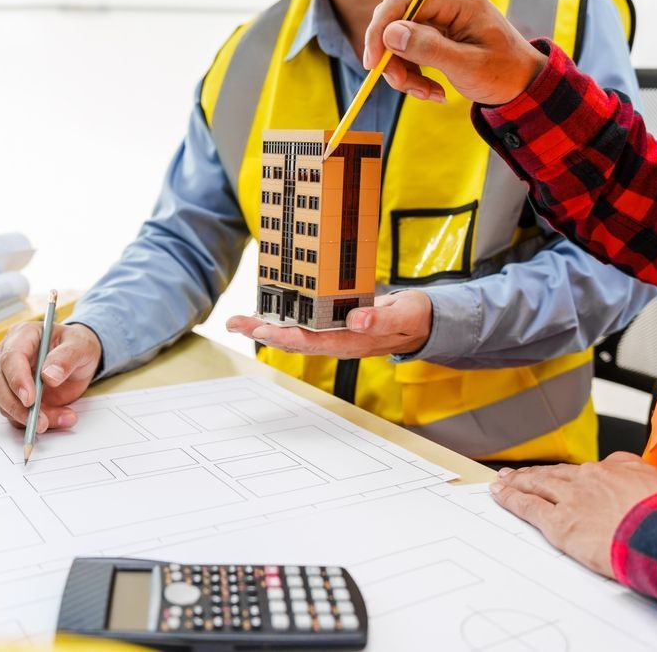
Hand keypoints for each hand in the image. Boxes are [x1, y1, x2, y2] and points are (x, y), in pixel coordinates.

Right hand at [0, 322, 101, 433]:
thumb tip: (49, 376)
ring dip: (30, 418)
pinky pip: (16, 414)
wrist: (79, 357)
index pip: (11, 358)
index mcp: (22, 335)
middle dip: (18, 407)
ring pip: (5, 404)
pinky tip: (60, 419)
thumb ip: (66, 358)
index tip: (30, 400)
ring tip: (64, 418)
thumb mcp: (81, 346)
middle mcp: (7, 355)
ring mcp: (7, 377)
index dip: (18, 380)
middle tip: (41, 422)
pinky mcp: (14, 396)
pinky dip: (35, 422)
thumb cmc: (77, 345)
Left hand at [226, 291, 431, 358]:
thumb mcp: (406, 314)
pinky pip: (302, 328)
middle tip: (235, 323)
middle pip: (294, 341)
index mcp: (354, 340)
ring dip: (265, 329)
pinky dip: (280, 321)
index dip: (286, 337)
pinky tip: (263, 315)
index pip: (314, 341)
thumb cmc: (413, 317)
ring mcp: (334, 336)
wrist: (421, 324)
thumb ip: (383, 319)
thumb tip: (356, 319)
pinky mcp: (333, 327)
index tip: (263, 329)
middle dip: (263, 332)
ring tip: (238, 321)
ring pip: (294, 336)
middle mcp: (339, 342)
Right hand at [363, 0, 547, 104]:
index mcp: (458, 0)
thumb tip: (391, 34)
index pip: (402, 2)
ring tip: (426, 94)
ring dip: (403, 72)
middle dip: (391, 56)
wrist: (523, 85)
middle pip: (396, 20)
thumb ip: (429, 48)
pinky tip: (432, 92)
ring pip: (399, 41)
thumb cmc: (504, 74)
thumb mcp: (467, 66)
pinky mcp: (437, 37)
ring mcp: (441, 20)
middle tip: (399, 84)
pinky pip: (410, 52)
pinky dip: (413, 75)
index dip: (380, 30)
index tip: (373, 64)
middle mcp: (446, 3)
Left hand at [490, 453, 656, 576]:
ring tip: (504, 481)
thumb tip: (647, 485)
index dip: (568, 474)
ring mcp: (573, 498)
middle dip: (535, 473)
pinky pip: (528, 505)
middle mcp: (591, 478)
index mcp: (619, 469)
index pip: (587, 470)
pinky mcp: (560, 522)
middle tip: (517, 473)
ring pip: (537, 484)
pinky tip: (500, 494)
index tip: (560, 474)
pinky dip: (511, 498)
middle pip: (556, 473)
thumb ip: (649, 483)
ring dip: (518, 482)